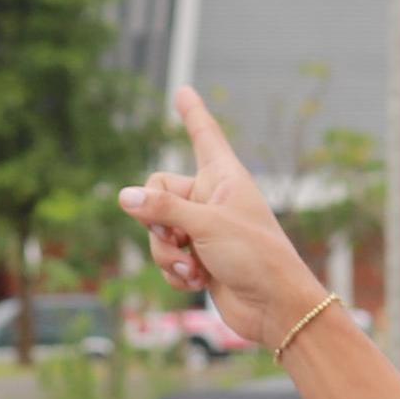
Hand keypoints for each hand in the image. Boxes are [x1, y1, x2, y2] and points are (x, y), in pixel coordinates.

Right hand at [117, 87, 332, 352]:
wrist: (274, 307)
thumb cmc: (254, 256)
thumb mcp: (205, 226)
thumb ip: (162, 209)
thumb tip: (125, 196)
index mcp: (224, 177)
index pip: (204, 136)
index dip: (192, 115)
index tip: (183, 91)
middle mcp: (212, 199)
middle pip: (158, 194)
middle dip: (157, 221)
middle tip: (176, 238)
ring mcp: (203, 231)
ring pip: (158, 232)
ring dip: (166, 254)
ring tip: (192, 267)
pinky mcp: (198, 260)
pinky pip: (167, 259)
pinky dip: (175, 272)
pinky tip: (195, 282)